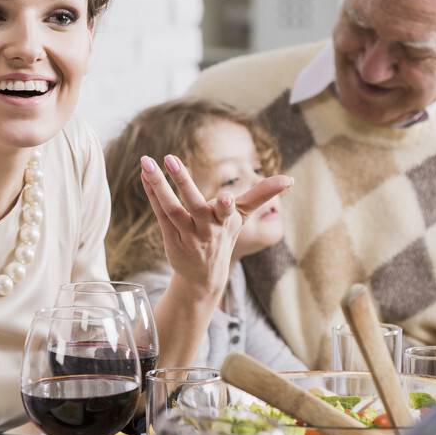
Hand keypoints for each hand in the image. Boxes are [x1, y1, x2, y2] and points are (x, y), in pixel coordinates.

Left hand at [140, 154, 292, 298]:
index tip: (225, 198)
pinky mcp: (171, 237)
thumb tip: (290, 180)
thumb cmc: (225, 235)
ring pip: (172, 208)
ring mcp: (187, 234)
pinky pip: (160, 212)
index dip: (226, 206)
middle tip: (171, 159)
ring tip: (147, 163)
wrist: (205, 275)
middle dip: (183, 182)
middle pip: (195, 205)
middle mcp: (207, 229)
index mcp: (227, 221)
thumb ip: (263, 194)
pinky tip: (145, 175)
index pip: (229, 211)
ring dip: (159, 185)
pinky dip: (152, 194)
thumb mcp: (245, 216)